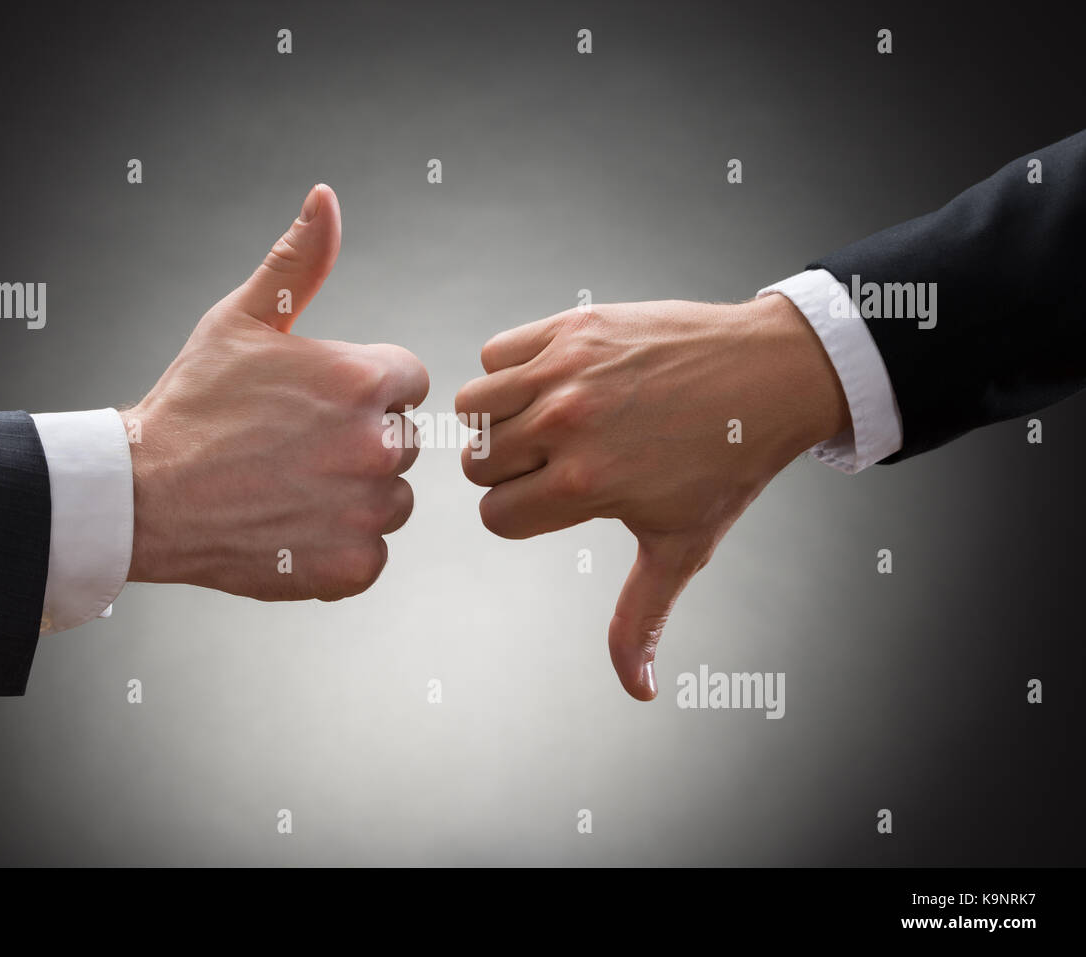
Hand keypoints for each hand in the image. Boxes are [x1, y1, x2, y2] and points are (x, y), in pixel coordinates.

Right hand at [122, 184, 427, 599]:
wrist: (143, 497)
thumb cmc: (192, 406)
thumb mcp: (242, 319)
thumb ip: (298, 262)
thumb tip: (326, 199)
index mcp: (362, 379)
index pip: (407, 380)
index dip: (363, 390)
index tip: (317, 404)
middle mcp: (377, 444)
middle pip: (402, 441)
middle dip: (360, 443)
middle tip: (294, 449)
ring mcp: (366, 510)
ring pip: (391, 500)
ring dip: (354, 498)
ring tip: (290, 489)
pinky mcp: (351, 565)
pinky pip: (371, 555)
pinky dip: (338, 550)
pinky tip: (291, 529)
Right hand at [456, 294, 850, 699]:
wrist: (770, 375)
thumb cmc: (726, 465)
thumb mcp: (680, 545)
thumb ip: (640, 616)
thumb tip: (638, 690)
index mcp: (585, 485)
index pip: (495, 516)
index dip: (522, 516)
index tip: (559, 501)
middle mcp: (566, 426)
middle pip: (476, 465)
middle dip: (507, 472)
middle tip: (554, 462)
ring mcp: (565, 371)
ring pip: (471, 407)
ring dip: (496, 421)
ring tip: (540, 423)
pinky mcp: (570, 326)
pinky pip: (493, 353)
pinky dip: (508, 369)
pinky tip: (549, 383)